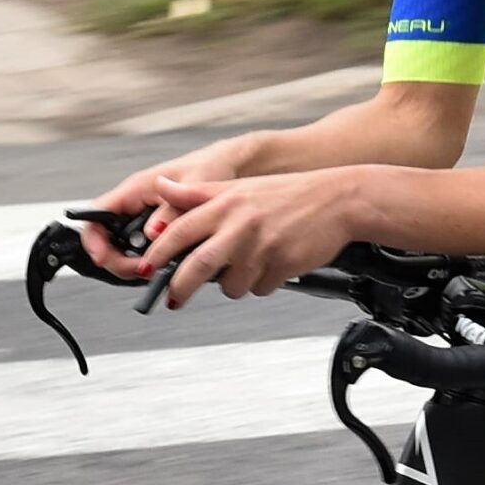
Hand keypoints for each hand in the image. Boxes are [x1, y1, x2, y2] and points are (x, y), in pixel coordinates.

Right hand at [77, 139, 253, 278]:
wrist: (230, 168)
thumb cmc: (210, 168)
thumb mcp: (194, 187)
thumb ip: (172, 211)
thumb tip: (153, 233)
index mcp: (135, 189)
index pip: (95, 215)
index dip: (94, 241)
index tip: (104, 259)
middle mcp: (134, 203)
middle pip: (105, 239)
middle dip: (118, 260)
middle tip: (142, 271)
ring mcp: (143, 217)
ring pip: (122, 248)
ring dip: (134, 263)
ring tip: (156, 270)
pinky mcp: (156, 228)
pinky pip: (141, 249)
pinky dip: (149, 261)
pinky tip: (164, 265)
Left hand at [140, 169, 358, 308]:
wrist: (338, 200)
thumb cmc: (287, 194)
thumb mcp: (237, 186)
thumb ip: (196, 193)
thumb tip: (160, 189)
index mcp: (225, 203)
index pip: (179, 231)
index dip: (157, 253)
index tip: (145, 269)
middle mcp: (239, 224)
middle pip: (196, 265)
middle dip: (179, 288)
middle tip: (173, 299)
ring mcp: (261, 247)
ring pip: (231, 285)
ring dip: (234, 284)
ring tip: (248, 265)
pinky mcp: (282, 265)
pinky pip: (260, 289)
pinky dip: (262, 283)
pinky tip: (272, 263)